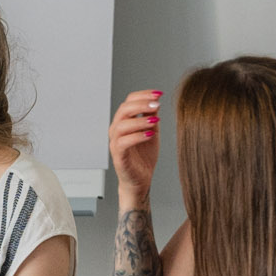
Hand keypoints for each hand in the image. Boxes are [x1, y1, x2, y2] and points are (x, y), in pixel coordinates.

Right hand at [108, 90, 163, 204]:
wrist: (141, 181)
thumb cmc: (144, 158)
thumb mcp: (152, 132)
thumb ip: (152, 117)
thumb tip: (155, 101)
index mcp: (124, 122)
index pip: (129, 101)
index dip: (143, 95)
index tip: (159, 94)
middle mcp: (117, 130)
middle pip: (124, 109)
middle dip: (141, 104)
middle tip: (157, 104)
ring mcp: (116, 143)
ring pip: (122, 125)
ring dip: (140, 120)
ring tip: (155, 121)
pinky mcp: (118, 157)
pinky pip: (124, 143)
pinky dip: (137, 136)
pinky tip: (150, 134)